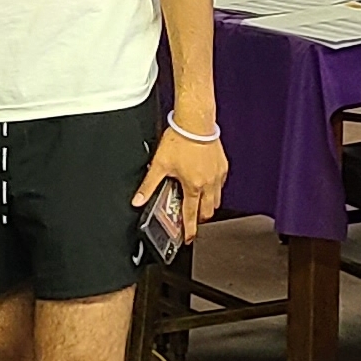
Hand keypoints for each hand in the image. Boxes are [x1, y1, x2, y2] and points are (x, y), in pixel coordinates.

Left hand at [133, 126, 229, 241]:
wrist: (195, 122)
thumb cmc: (180, 140)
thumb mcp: (159, 165)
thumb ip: (148, 185)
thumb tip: (138, 199)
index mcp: (193, 186)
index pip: (191, 215)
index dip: (190, 229)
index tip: (189, 238)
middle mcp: (208, 183)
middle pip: (207, 211)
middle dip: (200, 219)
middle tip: (193, 221)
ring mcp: (217, 175)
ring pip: (216, 199)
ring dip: (208, 205)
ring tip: (199, 205)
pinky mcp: (223, 166)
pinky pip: (221, 185)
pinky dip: (214, 190)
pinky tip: (206, 185)